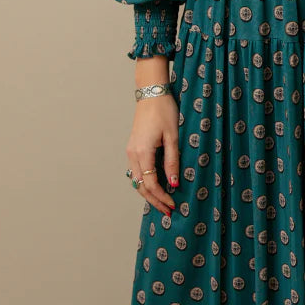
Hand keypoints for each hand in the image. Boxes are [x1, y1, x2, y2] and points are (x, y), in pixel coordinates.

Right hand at [125, 94, 180, 215]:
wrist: (152, 93)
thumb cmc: (164, 111)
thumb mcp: (173, 137)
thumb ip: (172, 162)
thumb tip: (173, 184)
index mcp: (142, 152)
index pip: (150, 184)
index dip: (162, 197)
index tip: (173, 205)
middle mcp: (133, 154)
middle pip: (140, 186)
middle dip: (154, 200)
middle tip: (168, 211)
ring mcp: (130, 151)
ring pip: (136, 180)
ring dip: (148, 193)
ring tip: (162, 202)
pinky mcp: (133, 147)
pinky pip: (136, 171)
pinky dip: (144, 182)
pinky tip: (155, 186)